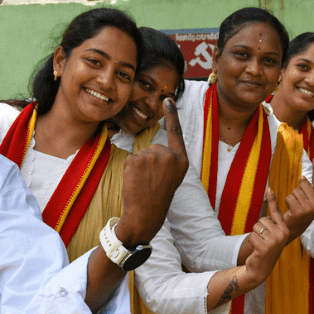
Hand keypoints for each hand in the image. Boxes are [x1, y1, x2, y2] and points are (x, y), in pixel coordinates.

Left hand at [116, 97, 188, 244]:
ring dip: (139, 168)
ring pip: (141, 154)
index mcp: (182, 160)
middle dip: (150, 162)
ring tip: (145, 184)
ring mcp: (153, 157)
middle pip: (154, 148)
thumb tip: (154, 148)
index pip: (176, 133)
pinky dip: (131, 170)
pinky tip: (136, 182)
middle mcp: (170, 156)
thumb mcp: (172, 177)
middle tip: (152, 181)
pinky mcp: (137, 159)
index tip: (168, 99)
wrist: (146, 214)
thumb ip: (168, 160)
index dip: (172, 115)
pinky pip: (131, 159)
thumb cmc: (158, 198)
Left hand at [245, 187, 287, 283]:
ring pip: (256, 227)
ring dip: (254, 235)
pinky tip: (256, 250)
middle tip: (262, 240)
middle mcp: (282, 234)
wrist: (260, 268)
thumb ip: (271, 225)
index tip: (269, 188)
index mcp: (285, 230)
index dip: (272, 200)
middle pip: (262, 220)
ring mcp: (274, 241)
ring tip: (260, 245)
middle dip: (258, 229)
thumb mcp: (271, 236)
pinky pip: (252, 236)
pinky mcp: (265, 247)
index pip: (276, 212)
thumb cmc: (265, 249)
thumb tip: (267, 216)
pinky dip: (251, 242)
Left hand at [280, 161, 313, 240]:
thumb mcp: (308, 200)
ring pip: (295, 191)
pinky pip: (289, 197)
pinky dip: (287, 202)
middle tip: (299, 202)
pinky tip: (291, 210)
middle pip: (303, 183)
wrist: (294, 228)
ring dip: (292, 197)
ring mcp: (309, 208)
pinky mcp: (299, 211)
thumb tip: (303, 177)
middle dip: (298, 190)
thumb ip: (308, 189)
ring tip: (295, 207)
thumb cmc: (300, 212)